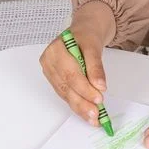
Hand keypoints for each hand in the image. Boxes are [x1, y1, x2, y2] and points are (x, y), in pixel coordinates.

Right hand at [39, 1, 115, 125]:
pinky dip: (77, 104)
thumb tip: (100, 85)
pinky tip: (86, 112)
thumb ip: (96, 66)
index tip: (99, 98)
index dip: (85, 88)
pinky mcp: (54, 79)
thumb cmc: (87, 35)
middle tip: (96, 114)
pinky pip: (65, 94)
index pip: (70, 73)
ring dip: (80, 107)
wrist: (84, 30)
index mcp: (55, 50)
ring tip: (93, 118)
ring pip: (65, 93)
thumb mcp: (94, 45)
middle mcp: (49, 62)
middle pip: (66, 86)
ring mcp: (50, 72)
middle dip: (82, 102)